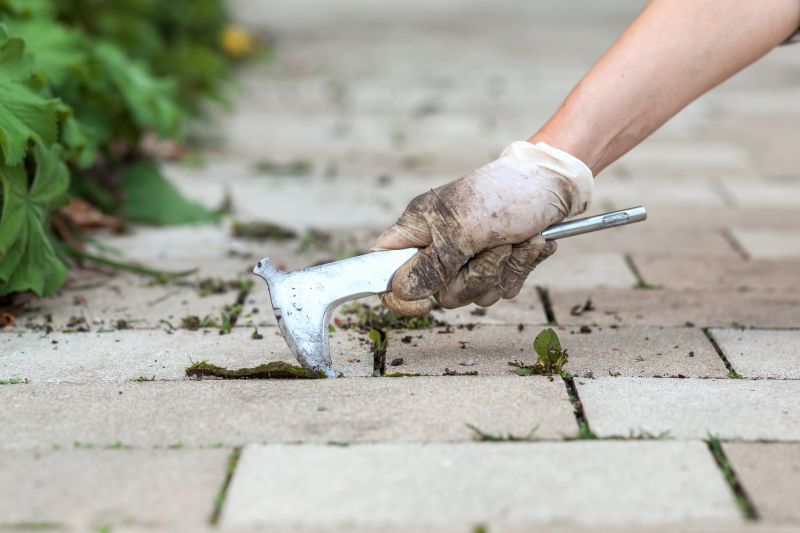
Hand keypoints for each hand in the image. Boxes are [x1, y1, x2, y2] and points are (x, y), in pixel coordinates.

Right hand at [375, 141, 592, 314]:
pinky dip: (521, 266)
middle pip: (439, 292)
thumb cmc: (505, 192)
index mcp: (418, 228)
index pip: (383, 266)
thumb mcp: (464, 227)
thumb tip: (402, 290)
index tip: (422, 301)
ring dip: (503, 269)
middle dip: (474, 275)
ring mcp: (469, 259)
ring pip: (475, 294)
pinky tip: (529, 242)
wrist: (554, 183)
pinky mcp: (498, 266)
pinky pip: (503, 288)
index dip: (394, 290)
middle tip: (492, 243)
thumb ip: (432, 263)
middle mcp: (439, 246)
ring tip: (514, 237)